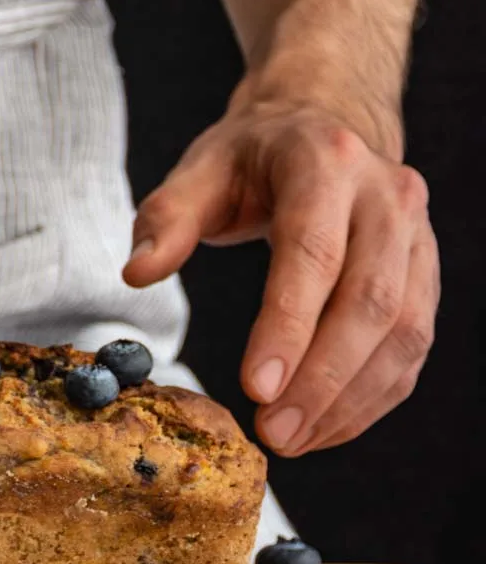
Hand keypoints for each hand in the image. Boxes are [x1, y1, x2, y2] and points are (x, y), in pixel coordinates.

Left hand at [122, 102, 439, 456]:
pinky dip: (372, 396)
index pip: (312, 254)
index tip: (256, 386)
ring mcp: (417, 235)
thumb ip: (166, 221)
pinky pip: (413, 345)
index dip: (288, 326)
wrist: (322, 123)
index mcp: (325, 164)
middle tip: (273, 432)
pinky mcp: (425, 272)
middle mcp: (386, 197)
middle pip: (369, 301)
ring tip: (293, 440)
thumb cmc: (252, 156)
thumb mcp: (198, 169)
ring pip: (404, 331)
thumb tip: (137, 274)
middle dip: (321, 379)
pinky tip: (325, 427)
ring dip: (350, 398)